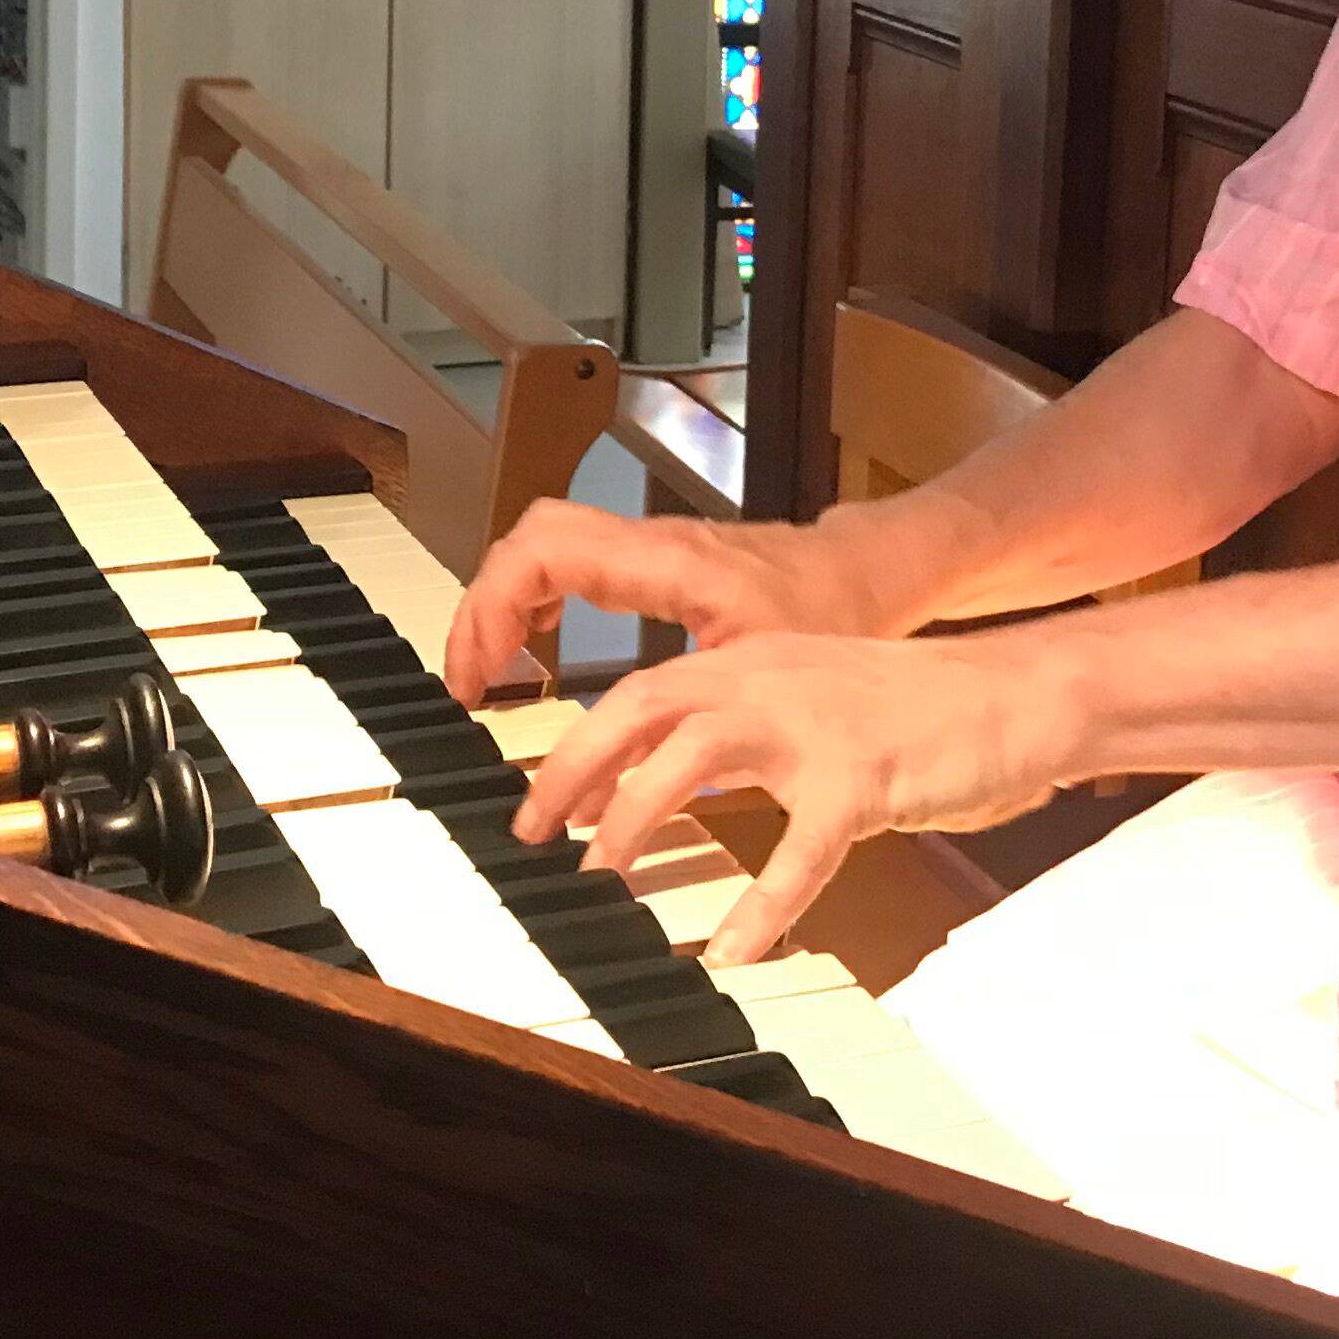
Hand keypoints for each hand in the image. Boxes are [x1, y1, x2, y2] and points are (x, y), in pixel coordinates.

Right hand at [440, 496, 908, 705]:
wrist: (870, 573)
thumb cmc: (833, 614)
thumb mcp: (757, 682)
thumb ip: (685, 736)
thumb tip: (619, 797)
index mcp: (666, 563)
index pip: (542, 553)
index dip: (491, 610)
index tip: (476, 677)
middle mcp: (650, 544)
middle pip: (528, 541)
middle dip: (483, 608)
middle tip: (468, 682)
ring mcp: (651, 547)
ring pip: (544, 546)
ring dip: (505, 604)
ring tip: (488, 674)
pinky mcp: (657, 561)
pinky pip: (573, 561)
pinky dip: (538, 599)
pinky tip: (537, 651)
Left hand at [521, 630, 1083, 965]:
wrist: (1021, 692)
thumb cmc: (926, 708)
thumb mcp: (819, 699)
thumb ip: (751, 732)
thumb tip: (682, 782)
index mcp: (756, 662)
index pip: (641, 691)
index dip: (579, 745)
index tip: (538, 799)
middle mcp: (771, 679)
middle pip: (641, 707)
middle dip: (573, 771)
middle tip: (533, 834)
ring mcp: (816, 726)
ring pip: (694, 759)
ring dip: (635, 819)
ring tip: (606, 880)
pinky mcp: (864, 780)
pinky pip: (798, 851)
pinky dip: (760, 904)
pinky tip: (736, 950)